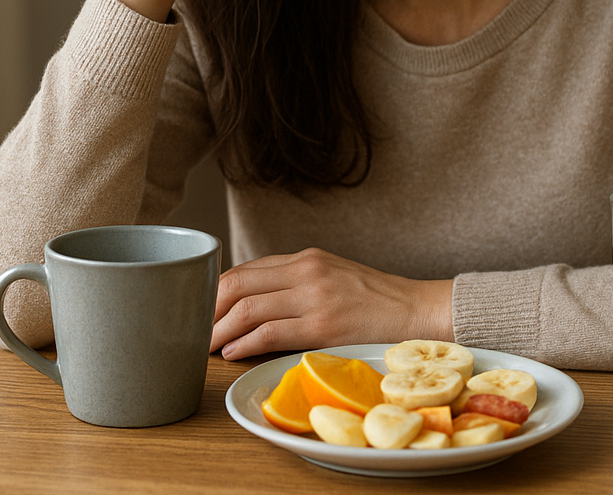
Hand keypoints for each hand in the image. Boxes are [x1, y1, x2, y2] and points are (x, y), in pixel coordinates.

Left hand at [210, 248, 454, 359]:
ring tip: (203, 347)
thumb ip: (297, 285)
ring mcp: (315, 296)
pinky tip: (231, 353)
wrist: (421, 310)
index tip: (198, 313)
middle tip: (190, 332)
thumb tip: (253, 305)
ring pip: (247, 307)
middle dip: (207, 310)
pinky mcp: (324, 324)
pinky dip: (243, 343)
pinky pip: (270, 331)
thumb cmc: (378, 301)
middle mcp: (307, 271)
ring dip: (218, 329)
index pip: (244, 270)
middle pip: (237, 284)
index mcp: (307, 259)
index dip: (213, 292)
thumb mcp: (334, 278)